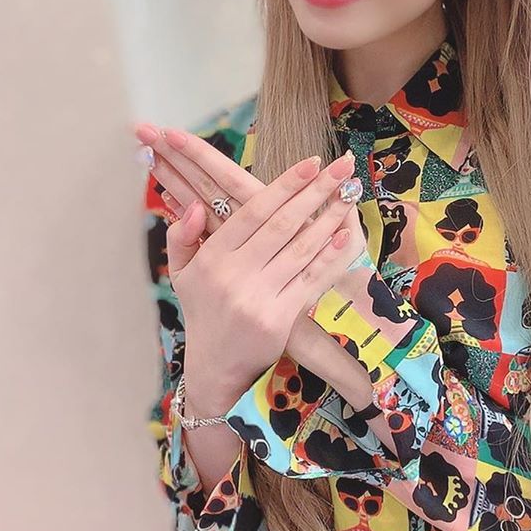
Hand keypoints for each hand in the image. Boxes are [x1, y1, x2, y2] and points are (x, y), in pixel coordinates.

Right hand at [136, 122, 366, 399]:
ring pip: (300, 250)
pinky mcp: (279, 318)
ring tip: (349, 195)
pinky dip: (328, 257)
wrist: (215, 366)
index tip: (310, 164)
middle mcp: (234, 275)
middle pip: (282, 225)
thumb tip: (193, 204)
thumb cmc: (203, 311)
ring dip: (328, 219)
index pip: (252, 213)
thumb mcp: (181, 273)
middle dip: (315, 193)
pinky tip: (344, 235)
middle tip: (342, 167)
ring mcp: (258, 297)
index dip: (284, 186)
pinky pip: (309, 280)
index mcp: (212, 258)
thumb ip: (181, 236)